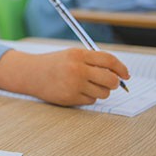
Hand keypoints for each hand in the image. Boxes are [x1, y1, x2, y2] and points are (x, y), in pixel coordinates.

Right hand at [0, 49, 129, 105]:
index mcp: (78, 55)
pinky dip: (88, 97)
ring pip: (103, 93)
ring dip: (100, 91)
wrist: (30, 73)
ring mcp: (73, 85)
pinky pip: (91, 101)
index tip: (126, 74)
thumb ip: (93, 61)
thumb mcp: (72, 55)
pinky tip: (76, 91)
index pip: (109, 60)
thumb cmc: (54, 63)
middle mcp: (76, 69)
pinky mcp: (70, 98)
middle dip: (114, 83)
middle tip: (110, 83)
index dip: (121, 68)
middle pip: (110, 80)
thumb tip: (119, 74)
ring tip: (87, 85)